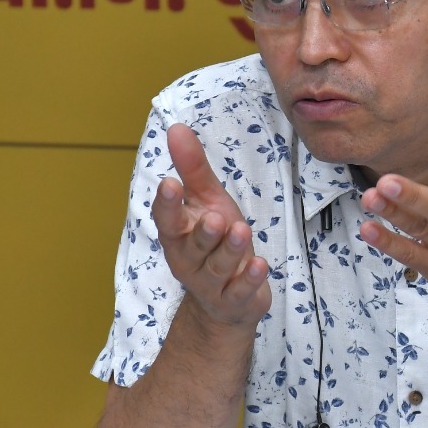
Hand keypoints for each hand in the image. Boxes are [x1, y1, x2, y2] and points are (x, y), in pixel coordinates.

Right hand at [152, 124, 271, 326]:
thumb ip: (193, 169)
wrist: (226, 300)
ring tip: (242, 231)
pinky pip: (240, 291)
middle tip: (215, 217)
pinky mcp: (234, 300)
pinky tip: (260, 264)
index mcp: (178, 235)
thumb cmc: (215, 241)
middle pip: (193, 247)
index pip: (167, 220)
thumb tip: (176, 128)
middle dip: (204, 233)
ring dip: (231, 250)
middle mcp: (189, 260)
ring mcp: (211, 283)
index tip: (169, 183)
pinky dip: (250, 279)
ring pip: (218, 267)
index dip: (167, 204)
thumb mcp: (208, 201)